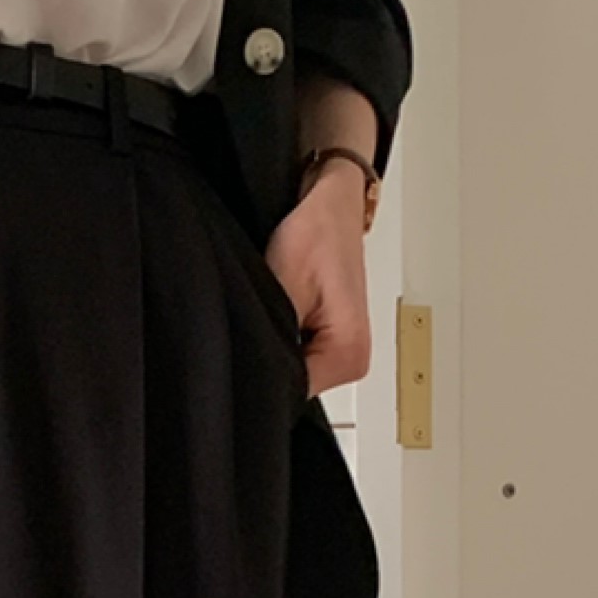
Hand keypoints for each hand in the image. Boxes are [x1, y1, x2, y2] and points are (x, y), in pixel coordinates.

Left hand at [266, 161, 373, 397]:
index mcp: (349, 356)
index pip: (290, 394)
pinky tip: (277, 313)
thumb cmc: (317, 232)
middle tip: (260, 315)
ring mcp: (341, 355)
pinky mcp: (330, 344)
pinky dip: (280, 337)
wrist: (331, 204)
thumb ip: (270, 336)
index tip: (247, 345)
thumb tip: (253, 375)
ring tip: (271, 308)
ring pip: (291, 371)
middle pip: (293, 386)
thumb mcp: (283, 286)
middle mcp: (351, 362)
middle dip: (267, 358)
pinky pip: (295, 355)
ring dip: (273, 345)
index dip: (260, 374)